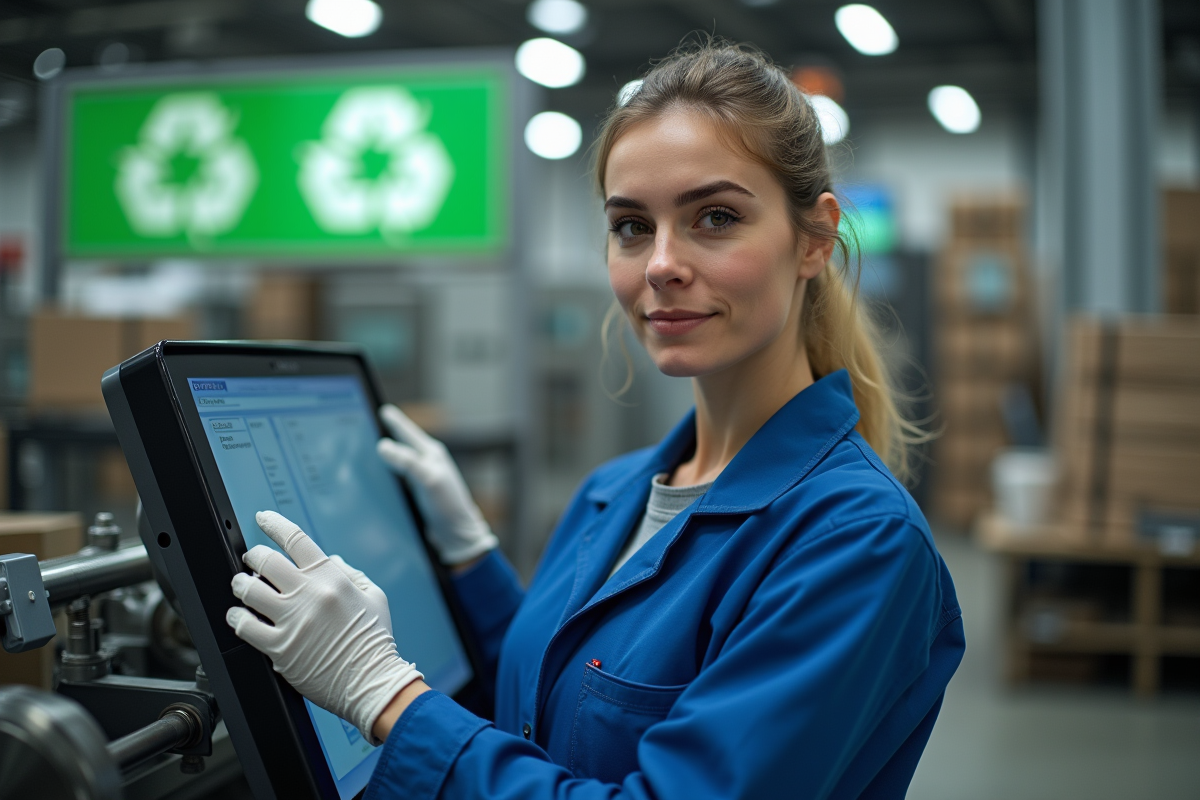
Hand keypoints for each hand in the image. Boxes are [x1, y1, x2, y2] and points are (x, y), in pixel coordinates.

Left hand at [226, 511, 423, 743]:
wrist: (371, 681)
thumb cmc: (375, 641)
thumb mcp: (374, 597)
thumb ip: (350, 574)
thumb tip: (329, 560)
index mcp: (331, 578)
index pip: (295, 539)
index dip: (274, 524)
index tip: (263, 519)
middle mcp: (308, 595)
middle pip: (265, 560)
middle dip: (254, 556)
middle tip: (252, 561)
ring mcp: (292, 621)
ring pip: (248, 589)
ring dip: (240, 584)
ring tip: (242, 586)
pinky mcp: (279, 648)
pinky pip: (244, 626)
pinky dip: (236, 617)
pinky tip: (238, 616)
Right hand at [377, 404, 498, 564]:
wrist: (456, 534)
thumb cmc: (448, 506)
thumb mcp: (428, 480)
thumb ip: (408, 462)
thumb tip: (383, 446)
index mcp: (431, 454)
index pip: (408, 432)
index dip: (395, 421)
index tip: (384, 410)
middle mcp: (427, 462)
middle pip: (403, 444)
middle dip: (388, 434)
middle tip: (372, 425)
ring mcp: (422, 477)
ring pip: (399, 461)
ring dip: (386, 456)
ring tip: (371, 449)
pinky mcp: (417, 493)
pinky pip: (398, 477)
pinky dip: (388, 473)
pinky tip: (379, 477)